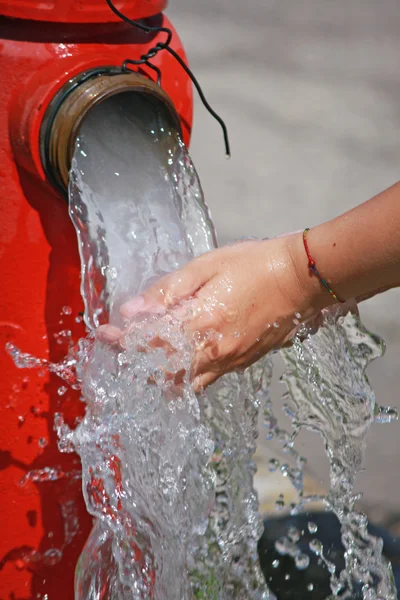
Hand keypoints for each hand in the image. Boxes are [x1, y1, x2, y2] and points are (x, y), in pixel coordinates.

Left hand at [98, 236, 325, 391]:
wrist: (303, 279)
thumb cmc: (254, 264)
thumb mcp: (207, 266)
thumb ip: (168, 291)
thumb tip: (133, 311)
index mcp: (201, 323)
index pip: (149, 342)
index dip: (122, 340)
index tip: (105, 332)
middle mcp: (213, 351)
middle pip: (161, 372)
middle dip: (134, 361)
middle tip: (120, 344)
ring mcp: (230, 362)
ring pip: (182, 384)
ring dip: (157, 374)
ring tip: (143, 356)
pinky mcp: (242, 364)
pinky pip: (204, 380)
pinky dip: (183, 376)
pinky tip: (176, 360)